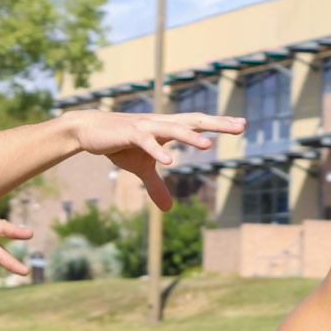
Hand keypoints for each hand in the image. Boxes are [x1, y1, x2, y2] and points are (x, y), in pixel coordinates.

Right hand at [62, 110, 243, 208]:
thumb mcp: (141, 168)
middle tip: (241, 126)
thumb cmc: (119, 145)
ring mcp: (146, 127)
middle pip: (193, 121)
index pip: (197, 124)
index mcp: (167, 128)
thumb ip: (157, 186)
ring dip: (190, 137)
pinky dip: (158, 151)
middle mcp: (161, 123)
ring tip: (209, 145)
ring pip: (173, 129)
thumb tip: (168, 209)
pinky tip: (169, 161)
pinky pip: (146, 142)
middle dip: (217, 123)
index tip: (242, 124)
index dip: (219, 123)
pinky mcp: (129, 134)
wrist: (88, 131)